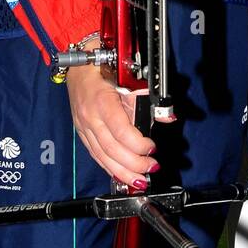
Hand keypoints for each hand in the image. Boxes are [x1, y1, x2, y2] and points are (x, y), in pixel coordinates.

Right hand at [66, 65, 158, 188]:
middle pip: (111, 149)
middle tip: (150, 168)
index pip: (120, 131)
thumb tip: (168, 117)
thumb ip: (148, 100)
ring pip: (102, 156)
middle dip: (132, 164)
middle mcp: (90, 117)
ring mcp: (83, 127)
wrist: (79, 66)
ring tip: (139, 181)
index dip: (137, 144)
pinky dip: (109, 168)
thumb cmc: (105, 68)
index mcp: (101, 102)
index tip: (152, 148)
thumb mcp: (128, 80)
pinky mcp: (82, 133)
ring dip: (122, 172)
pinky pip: (96, 155)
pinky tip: (122, 175)